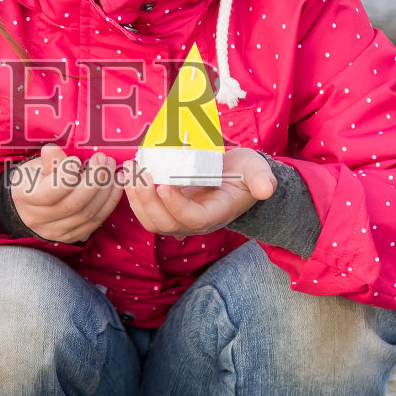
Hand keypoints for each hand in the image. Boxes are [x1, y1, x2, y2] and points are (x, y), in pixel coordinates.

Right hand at [6, 144, 122, 243]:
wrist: (29, 207)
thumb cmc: (33, 180)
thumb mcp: (35, 166)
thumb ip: (48, 161)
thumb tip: (52, 150)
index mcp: (26, 198)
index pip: (50, 193)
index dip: (66, 177)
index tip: (76, 161)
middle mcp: (40, 220)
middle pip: (74, 204)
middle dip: (94, 180)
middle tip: (103, 159)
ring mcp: (57, 232)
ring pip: (88, 214)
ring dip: (106, 190)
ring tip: (112, 169)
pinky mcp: (73, 236)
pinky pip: (96, 221)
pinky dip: (110, 202)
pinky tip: (116, 185)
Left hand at [123, 147, 276, 237]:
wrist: (234, 179)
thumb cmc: (244, 174)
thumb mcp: (257, 172)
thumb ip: (263, 179)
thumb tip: (267, 189)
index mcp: (215, 215)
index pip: (193, 219)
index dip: (177, 206)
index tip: (164, 185)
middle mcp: (194, 222)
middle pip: (166, 224)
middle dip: (149, 202)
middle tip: (141, 175)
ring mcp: (178, 218)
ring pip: (151, 221)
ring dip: (136, 199)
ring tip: (131, 172)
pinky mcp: (166, 210)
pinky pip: (145, 211)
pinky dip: (133, 196)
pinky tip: (128, 174)